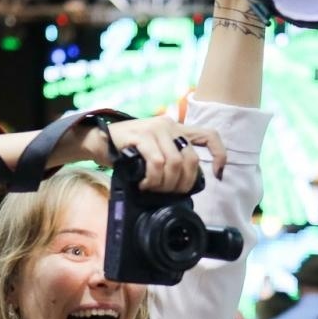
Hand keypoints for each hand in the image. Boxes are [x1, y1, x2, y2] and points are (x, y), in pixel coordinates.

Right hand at [77, 114, 226, 191]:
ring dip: (165, 184)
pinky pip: (157, 163)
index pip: (209, 136)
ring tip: (152, 188)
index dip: (219, 155)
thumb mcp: (155, 152)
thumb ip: (172, 159)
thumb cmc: (128, 151)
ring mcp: (155, 128)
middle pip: (191, 160)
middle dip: (182, 184)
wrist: (98, 141)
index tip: (217, 174)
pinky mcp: (140, 135)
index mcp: (178, 129)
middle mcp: (170, 125)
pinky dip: (152, 179)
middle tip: (167, 193)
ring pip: (174, 164)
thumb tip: (185, 184)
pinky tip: (143, 184)